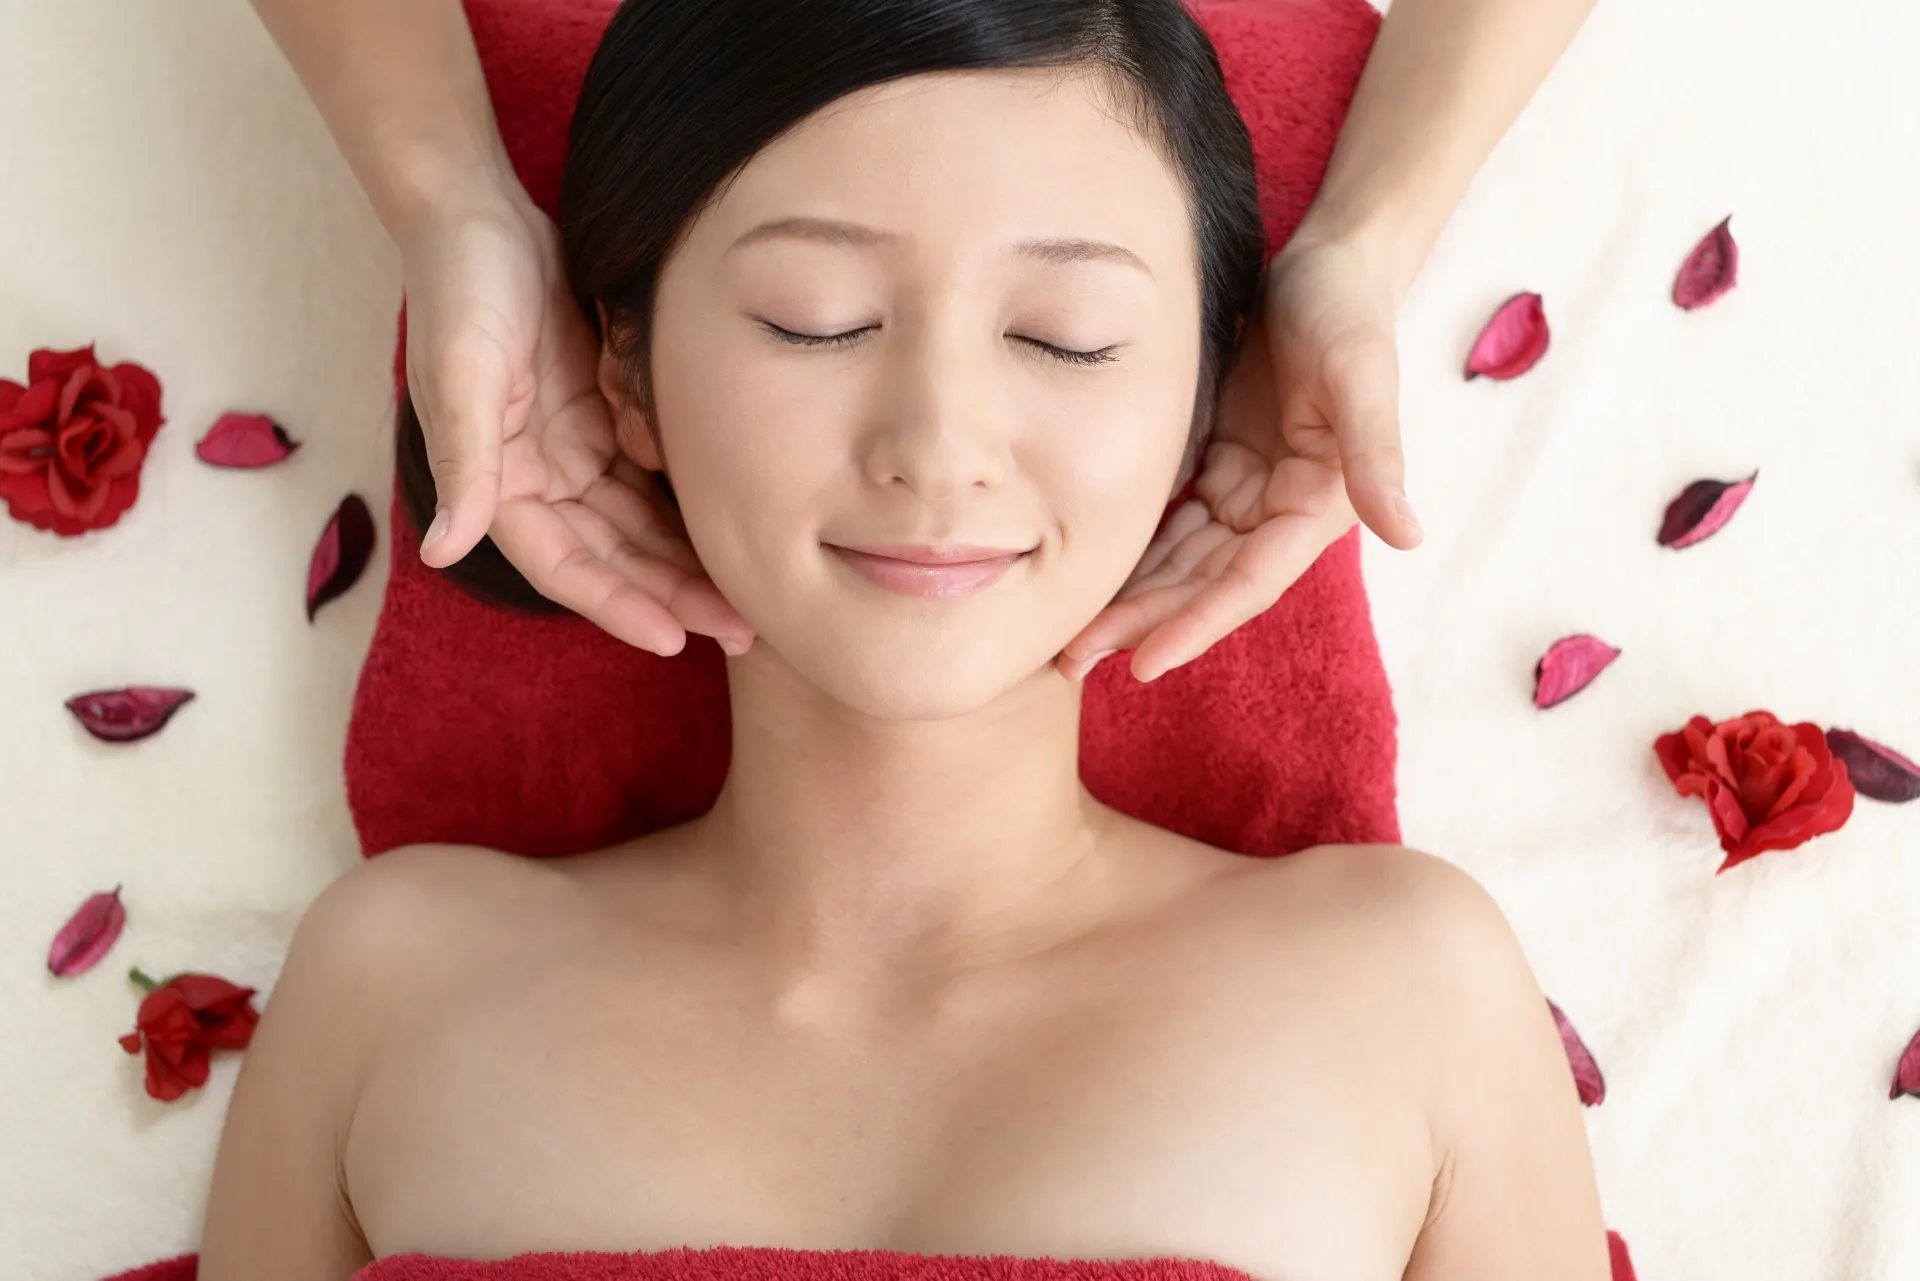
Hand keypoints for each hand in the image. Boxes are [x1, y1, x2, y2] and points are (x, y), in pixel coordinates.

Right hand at [402, 188, 754, 655]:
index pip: (566, 565)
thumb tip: (442, 549)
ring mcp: (574, 448)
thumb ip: (464, 460)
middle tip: (741, 629)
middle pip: (614, 557)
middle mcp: (538, 477)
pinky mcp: (603, 415)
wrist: (479, 212)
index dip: (618, 605)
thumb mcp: (463, 369)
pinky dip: (688, 506)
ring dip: (687, 563)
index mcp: (499, 480)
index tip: (674, 638)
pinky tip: (738, 525)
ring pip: (640, 526)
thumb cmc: (460, 283)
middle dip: (671, 596)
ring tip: (750, 596)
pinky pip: (652, 479)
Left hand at [1056, 233, 1422, 683]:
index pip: (1249, 581)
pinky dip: (1132, 552)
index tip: (1145, 662)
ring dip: (1130, 600)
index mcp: (1316, 505)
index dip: (1198, 622)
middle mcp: (1280, 511)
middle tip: (1071, 661)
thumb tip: (1409, 535)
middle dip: (1143, 624)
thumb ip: (1377, 455)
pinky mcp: (1221, 466)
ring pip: (1180, 562)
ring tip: (1067, 638)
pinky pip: (1169, 523)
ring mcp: (1248, 492)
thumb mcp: (1361, 372)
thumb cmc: (1349, 311)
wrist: (1330, 265)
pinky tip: (1083, 571)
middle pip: (1203, 584)